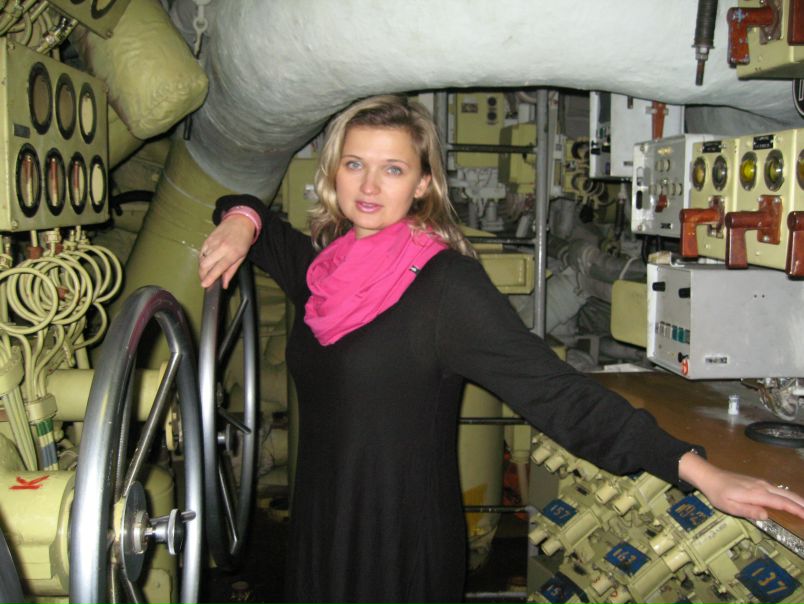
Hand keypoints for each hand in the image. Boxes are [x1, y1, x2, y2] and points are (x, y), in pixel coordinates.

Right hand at [198, 216, 255, 288]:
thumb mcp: (242, 257)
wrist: (240, 221)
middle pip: (205, 265)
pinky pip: (201, 252)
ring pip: (202, 259)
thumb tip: (224, 284)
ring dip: (202, 268)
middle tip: (205, 280)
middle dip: (203, 275)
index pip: (218, 268)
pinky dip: (201, 259)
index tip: (204, 285)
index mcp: (231, 253)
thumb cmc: (243, 240)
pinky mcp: (208, 239)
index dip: (210, 278)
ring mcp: (213, 243)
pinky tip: (205, 262)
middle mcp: (221, 248)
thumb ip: (231, 271)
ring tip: (206, 272)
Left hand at [679, 451, 803, 520]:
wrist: (710, 476)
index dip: (797, 510)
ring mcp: (762, 483)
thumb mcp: (729, 506)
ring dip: (799, 501)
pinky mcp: (759, 483)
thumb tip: (766, 515)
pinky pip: (779, 491)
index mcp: (757, 494)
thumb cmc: (718, 494)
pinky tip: (794, 503)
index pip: (782, 502)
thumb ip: (748, 511)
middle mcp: (763, 487)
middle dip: (803, 505)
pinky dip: (790, 497)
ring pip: (785, 492)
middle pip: (788, 496)